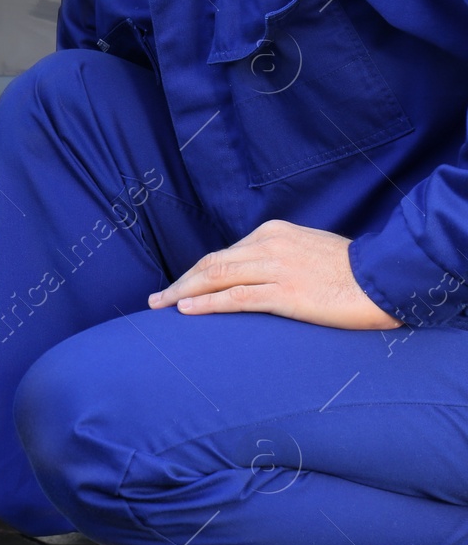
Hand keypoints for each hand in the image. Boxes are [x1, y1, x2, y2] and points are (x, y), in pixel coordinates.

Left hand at [147, 219, 399, 329]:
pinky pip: (236, 298)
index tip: (180, 288)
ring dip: (183, 293)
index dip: (196, 273)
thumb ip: (278, 258)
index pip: (224, 254)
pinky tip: (186, 311)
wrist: (388, 278)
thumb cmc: (352, 271)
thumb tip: (252, 274)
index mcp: (273, 232)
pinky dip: (207, 304)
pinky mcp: (286, 293)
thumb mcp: (308, 251)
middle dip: (180, 282)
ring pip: (216, 278)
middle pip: (211, 264)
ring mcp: (277, 268)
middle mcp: (270, 245)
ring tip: (161, 307)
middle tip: (157, 300)